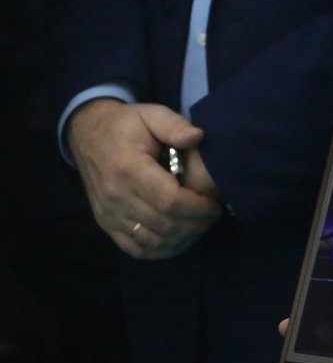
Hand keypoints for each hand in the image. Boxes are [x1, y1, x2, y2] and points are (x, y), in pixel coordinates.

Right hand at [66, 98, 223, 258]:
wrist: (87, 134)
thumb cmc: (125, 125)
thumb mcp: (150, 113)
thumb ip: (173, 124)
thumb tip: (197, 137)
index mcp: (128, 169)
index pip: (169, 201)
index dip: (197, 208)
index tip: (214, 205)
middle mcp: (116, 196)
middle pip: (164, 225)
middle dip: (196, 224)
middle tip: (212, 215)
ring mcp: (109, 214)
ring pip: (152, 241)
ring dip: (182, 239)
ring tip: (199, 225)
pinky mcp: (106, 224)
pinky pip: (136, 249)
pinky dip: (161, 249)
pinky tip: (179, 238)